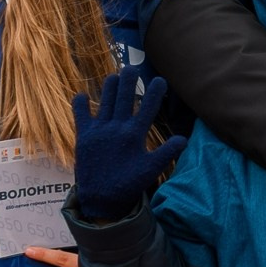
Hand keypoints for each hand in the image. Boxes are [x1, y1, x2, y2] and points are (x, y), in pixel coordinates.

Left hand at [68, 69, 186, 221]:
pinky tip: (82, 95)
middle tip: (133, 67)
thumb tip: (184, 138)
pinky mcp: (83, 136)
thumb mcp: (151, 170)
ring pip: (105, 100)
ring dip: (110, 86)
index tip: (160, 80)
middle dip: (130, 79)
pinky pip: (81, 115)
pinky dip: (81, 104)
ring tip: (114, 76)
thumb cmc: (128, 185)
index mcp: (134, 135)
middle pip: (125, 96)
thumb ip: (167, 152)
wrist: (99, 199)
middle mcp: (116, 127)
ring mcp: (98, 130)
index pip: (148, 107)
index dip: (155, 92)